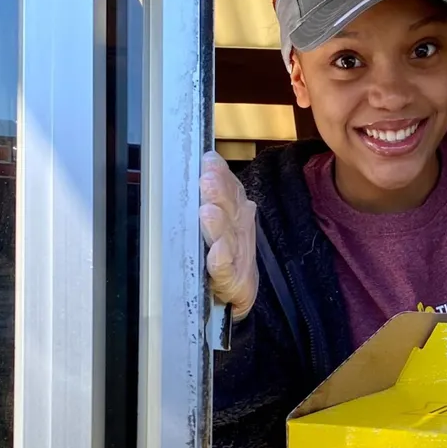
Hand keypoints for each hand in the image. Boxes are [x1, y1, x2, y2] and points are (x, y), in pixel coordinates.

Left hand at [200, 151, 257, 319]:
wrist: (238, 291)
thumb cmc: (227, 250)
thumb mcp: (222, 216)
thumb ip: (218, 188)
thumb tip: (209, 157)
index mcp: (235, 210)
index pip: (230, 188)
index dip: (221, 174)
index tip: (209, 161)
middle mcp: (238, 228)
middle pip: (230, 209)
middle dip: (219, 194)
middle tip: (208, 181)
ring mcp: (237, 254)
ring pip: (226, 237)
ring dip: (218, 225)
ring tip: (208, 213)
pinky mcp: (232, 280)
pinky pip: (224, 268)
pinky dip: (221, 259)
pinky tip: (216, 252)